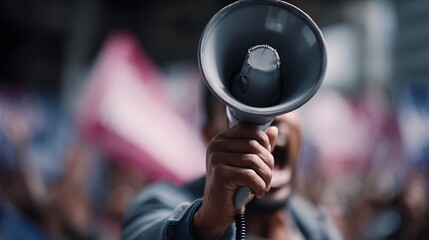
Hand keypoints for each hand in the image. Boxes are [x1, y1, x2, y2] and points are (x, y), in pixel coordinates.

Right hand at [193, 123, 277, 238]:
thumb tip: (274, 129)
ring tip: (264, 186)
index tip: (266, 158)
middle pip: (254, 146)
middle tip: (267, 177)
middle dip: (268, 163)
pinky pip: (251, 175)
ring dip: (266, 176)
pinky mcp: (220, 174)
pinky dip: (260, 186)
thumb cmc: (234, 186)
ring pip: (254, 161)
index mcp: (221, 139)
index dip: (264, 142)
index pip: (248, 129)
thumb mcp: (249, 165)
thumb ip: (260, 147)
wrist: (216, 211)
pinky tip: (258, 192)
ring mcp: (216, 159)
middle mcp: (216, 146)